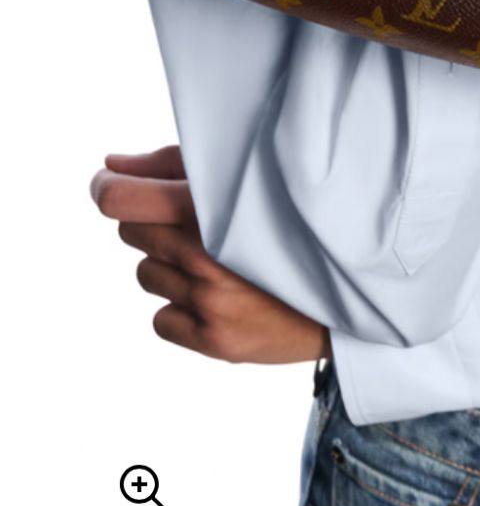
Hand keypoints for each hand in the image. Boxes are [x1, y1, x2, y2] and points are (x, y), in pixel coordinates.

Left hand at [90, 144, 331, 365]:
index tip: (109, 183)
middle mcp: (204, 254)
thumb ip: (172, 169)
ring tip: (216, 260)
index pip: (122, 200)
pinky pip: (162, 319)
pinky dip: (181, 307)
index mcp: (211, 208)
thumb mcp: (241, 179)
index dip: (107, 187)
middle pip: (131, 232)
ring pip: (147, 274)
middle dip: (153, 223)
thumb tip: (111, 165)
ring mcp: (208, 302)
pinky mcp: (213, 340)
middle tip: (193, 224)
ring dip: (170, 266)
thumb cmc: (286, 221)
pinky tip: (218, 294)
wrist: (344, 288)